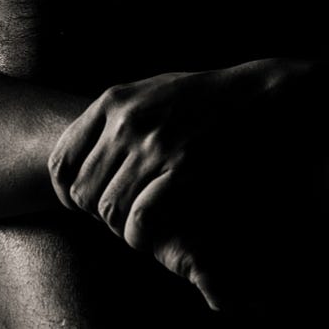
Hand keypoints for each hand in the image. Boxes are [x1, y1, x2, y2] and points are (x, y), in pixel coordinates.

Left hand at [47, 59, 307, 308]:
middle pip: (84, 192)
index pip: (62, 161)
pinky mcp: (184, 170)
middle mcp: (128, 122)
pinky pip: (141, 218)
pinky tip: (153, 237)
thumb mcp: (155, 91)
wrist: (266, 98)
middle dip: (99, 216)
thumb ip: (117, 115)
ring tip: (140, 233)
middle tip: (122, 222)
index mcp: (114, 102)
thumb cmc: (212, 99)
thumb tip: (81, 146)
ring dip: (122, 230)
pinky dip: (142, 235)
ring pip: (110, 210)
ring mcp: (155, 147)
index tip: (84, 208)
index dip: (66, 194)